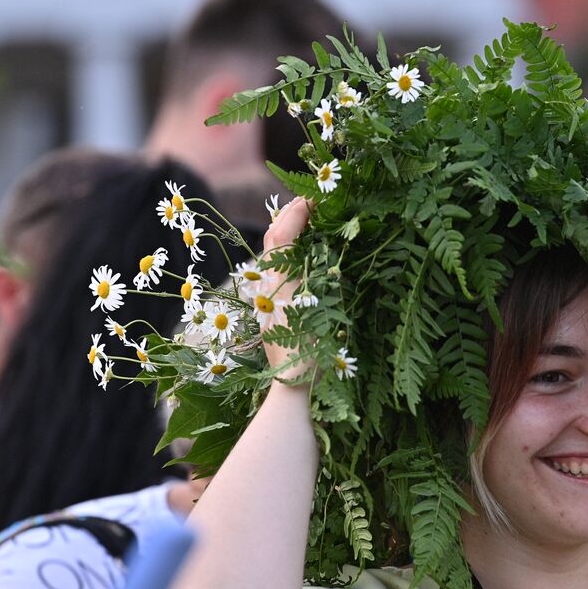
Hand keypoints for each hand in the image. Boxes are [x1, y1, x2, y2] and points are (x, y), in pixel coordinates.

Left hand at [259, 198, 313, 378]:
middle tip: (313, 204)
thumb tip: (318, 235)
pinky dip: (292, 255)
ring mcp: (270, 300)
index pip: (281, 237)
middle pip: (275, 242)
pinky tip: (306, 257)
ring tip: (310, 223)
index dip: (295, 215)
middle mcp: (269, 288)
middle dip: (292, 219)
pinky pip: (280, 273)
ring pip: (276, 257)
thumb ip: (316, 274)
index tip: (312, 199)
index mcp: (279, 283)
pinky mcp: (274, 312)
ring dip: (291, 235)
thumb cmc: (310, 352)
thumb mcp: (316, 307)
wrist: (293, 388)